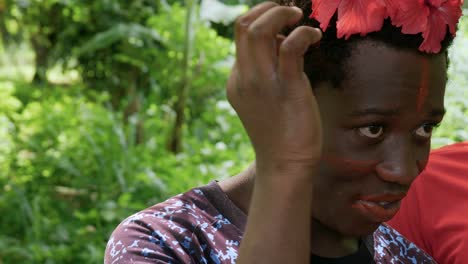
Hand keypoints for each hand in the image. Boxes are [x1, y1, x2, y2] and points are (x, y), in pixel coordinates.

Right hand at [227, 2, 322, 176]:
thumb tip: (282, 40)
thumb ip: (265, 69)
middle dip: (267, 9)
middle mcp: (244, 77)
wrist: (285, 162)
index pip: (240, 36)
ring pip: (259, 31)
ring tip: (299, 17)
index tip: (281, 22)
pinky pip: (290, 47)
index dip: (262, 20)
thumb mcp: (262, 97)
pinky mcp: (287, 87)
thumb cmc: (279, 130)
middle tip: (290, 12)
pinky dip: (304, 33)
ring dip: (280, 15)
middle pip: (243, 26)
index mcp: (236, 79)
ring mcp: (262, 82)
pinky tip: (315, 36)